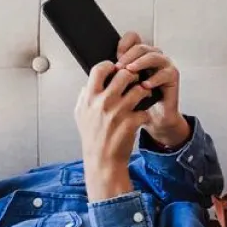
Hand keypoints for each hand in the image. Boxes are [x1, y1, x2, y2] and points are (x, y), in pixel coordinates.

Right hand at [75, 61, 151, 200]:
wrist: (102, 161)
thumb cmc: (92, 138)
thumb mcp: (80, 115)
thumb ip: (84, 97)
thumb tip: (88, 84)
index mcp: (89, 98)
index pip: (99, 69)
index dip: (110, 66)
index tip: (115, 70)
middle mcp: (103, 103)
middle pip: (124, 74)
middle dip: (132, 75)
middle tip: (134, 81)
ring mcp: (118, 113)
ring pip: (139, 89)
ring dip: (143, 91)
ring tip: (142, 96)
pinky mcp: (131, 123)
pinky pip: (144, 109)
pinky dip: (145, 112)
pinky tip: (142, 116)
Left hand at [116, 32, 190, 147]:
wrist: (151, 119)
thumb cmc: (135, 104)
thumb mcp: (119, 89)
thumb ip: (111, 77)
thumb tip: (94, 71)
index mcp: (138, 56)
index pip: (132, 38)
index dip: (123, 44)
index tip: (114, 57)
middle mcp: (151, 57)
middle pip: (140, 46)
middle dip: (128, 56)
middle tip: (119, 67)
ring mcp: (163, 65)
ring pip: (153, 56)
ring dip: (140, 62)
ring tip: (130, 71)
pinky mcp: (172, 76)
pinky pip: (166, 72)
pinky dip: (154, 78)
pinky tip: (145, 86)